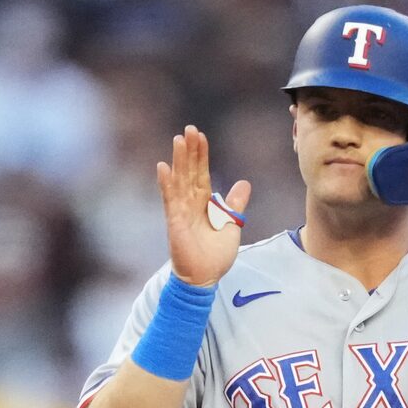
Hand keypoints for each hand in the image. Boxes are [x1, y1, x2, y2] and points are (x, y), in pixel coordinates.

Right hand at [156, 125, 251, 286]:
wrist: (205, 278)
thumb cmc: (215, 255)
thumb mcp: (232, 225)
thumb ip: (236, 204)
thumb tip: (245, 183)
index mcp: (204, 203)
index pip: (202, 173)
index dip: (202, 155)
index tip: (201, 136)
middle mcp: (190, 203)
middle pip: (189, 172)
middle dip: (190, 151)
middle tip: (189, 129)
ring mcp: (181, 211)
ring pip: (179, 180)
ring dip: (178, 160)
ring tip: (178, 140)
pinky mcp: (174, 222)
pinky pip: (169, 199)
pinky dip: (166, 183)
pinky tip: (163, 167)